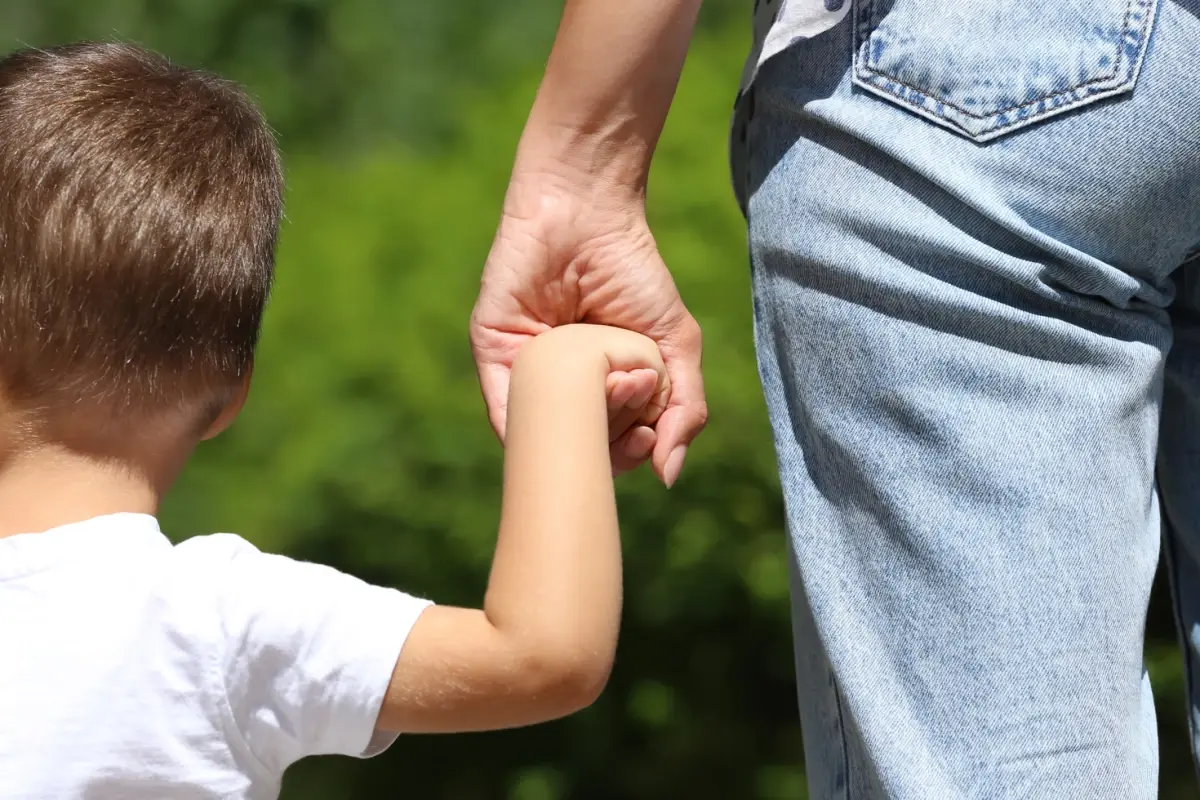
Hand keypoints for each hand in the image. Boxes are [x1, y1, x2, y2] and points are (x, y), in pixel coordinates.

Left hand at [471, 174, 706, 486]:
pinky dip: (537, 422)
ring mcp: (522, 375)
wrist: (590, 212)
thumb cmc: (633, 273)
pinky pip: (504, 409)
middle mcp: (558, 390)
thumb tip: (668, 475)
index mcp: (597, 392)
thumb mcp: (674, 345)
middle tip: (635, 391)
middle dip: (613, 439)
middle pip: (579, 449)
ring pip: (546, 436)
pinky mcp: (493, 353)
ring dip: (586, 427)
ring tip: (618, 381)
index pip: (608, 450)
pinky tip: (578, 399)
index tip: (650, 430)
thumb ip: (683, 409)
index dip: (630, 452)